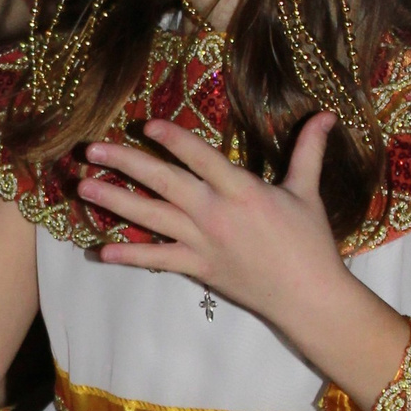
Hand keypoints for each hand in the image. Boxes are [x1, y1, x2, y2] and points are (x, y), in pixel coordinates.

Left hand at [82, 114, 348, 331]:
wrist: (308, 296)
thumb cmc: (310, 242)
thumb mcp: (308, 191)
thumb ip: (308, 150)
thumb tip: (327, 115)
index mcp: (241, 189)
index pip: (201, 157)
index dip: (173, 139)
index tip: (146, 124)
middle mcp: (215, 213)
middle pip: (163, 182)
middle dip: (125, 163)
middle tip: (91, 150)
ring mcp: (203, 243)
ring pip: (152, 217)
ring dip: (115, 202)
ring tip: (83, 189)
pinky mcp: (198, 268)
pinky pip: (158, 260)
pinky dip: (130, 256)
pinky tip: (102, 251)